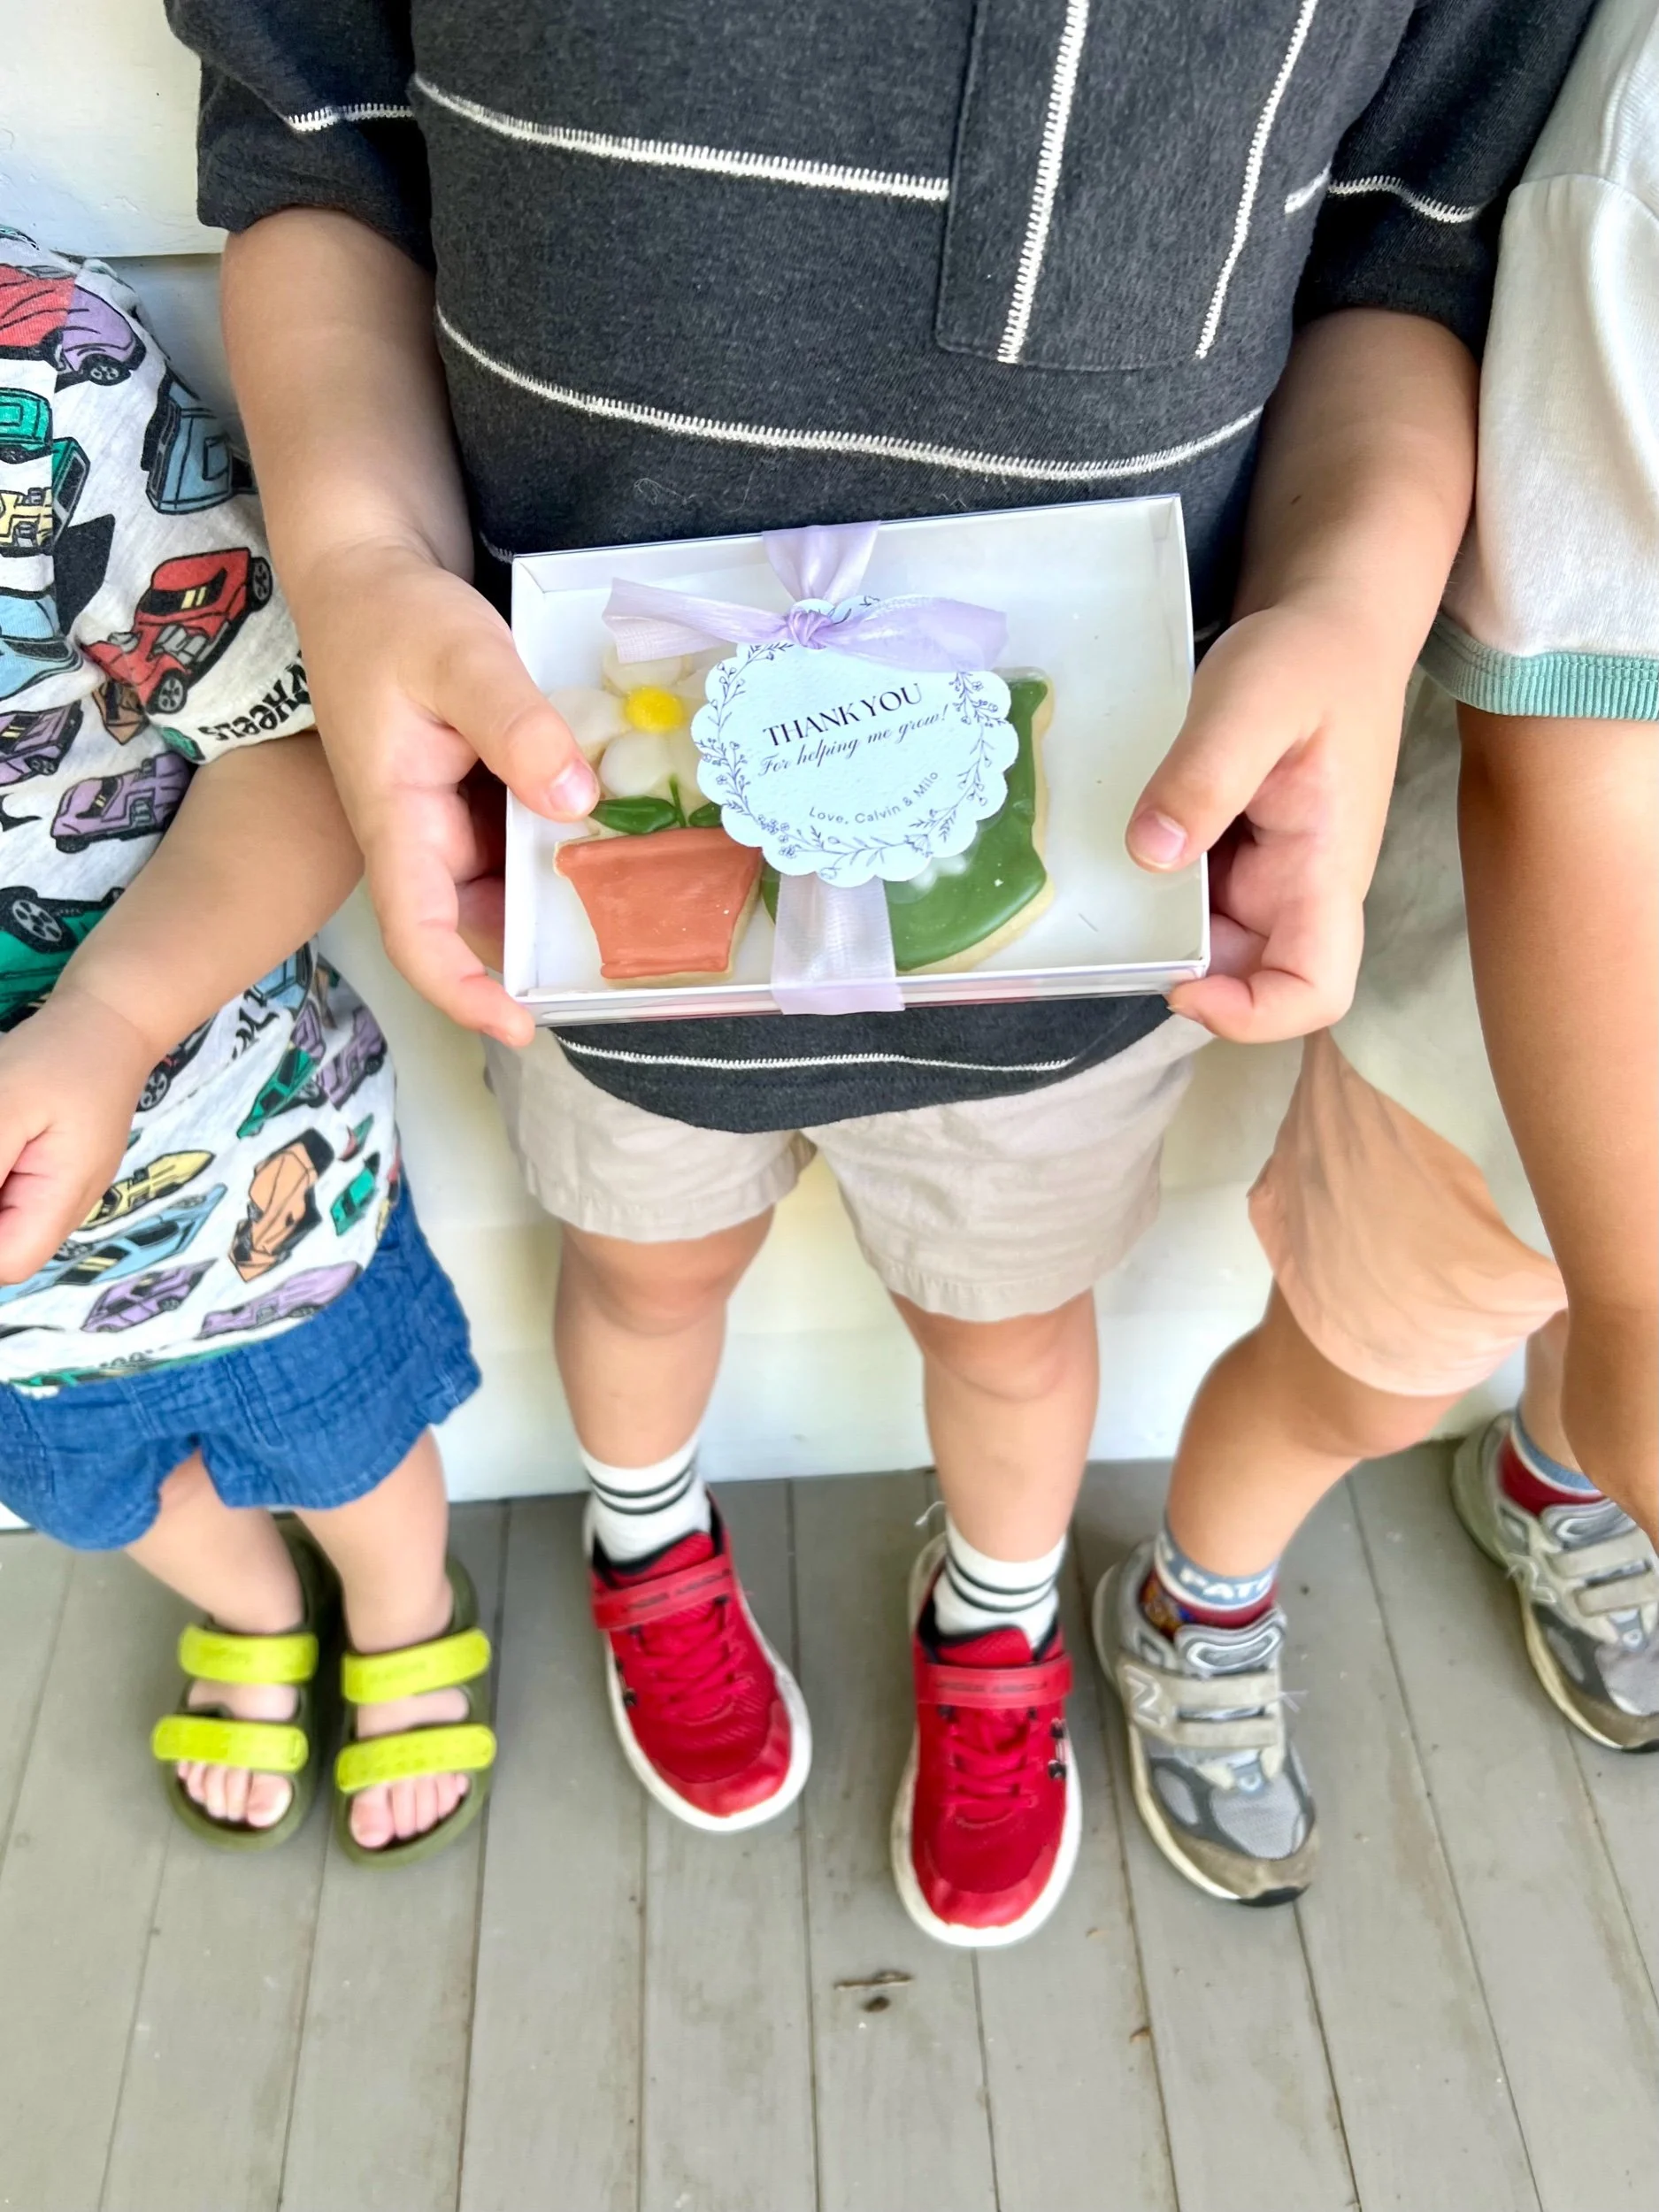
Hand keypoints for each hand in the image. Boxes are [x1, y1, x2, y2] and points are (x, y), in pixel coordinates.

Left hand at [0, 986, 155, 1285]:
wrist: (111, 1019)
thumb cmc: (60, 1056)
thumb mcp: (7, 1105)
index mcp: (64, 1198)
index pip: (8, 1263)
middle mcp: (66, 1206)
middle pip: (7, 1247)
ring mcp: (60, 1188)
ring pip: (8, 1223)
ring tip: (2, 1130)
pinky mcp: (48, 1168)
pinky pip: (11, 1197)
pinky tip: (3, 1135)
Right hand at [292, 542, 597, 1044]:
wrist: (368, 568)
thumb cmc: (395, 612)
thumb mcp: (459, 654)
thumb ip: (516, 726)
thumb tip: (575, 801)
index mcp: (396, 818)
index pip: (417, 935)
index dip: (462, 993)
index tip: (521, 1027)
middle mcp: (420, 835)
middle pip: (476, 923)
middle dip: (540, 952)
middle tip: (634, 957)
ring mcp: (448, 818)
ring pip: (507, 885)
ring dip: (562, 897)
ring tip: (650, 900)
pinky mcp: (475, 793)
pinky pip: (522, 839)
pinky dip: (565, 846)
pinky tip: (629, 833)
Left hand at [1126, 598, 1408, 1040]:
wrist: (1329, 622)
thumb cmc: (1308, 656)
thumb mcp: (1252, 697)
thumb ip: (1206, 773)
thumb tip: (1151, 853)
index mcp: (1324, 869)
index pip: (1315, 991)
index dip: (1250, 1013)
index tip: (1180, 980)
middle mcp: (1299, 890)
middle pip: (1247, 977)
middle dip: (1179, 963)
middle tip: (1111, 915)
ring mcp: (1268, 875)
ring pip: (1209, 940)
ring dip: (1156, 924)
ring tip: (1099, 875)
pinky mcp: (1237, 852)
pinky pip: (1191, 897)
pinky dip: (1152, 887)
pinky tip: (1112, 846)